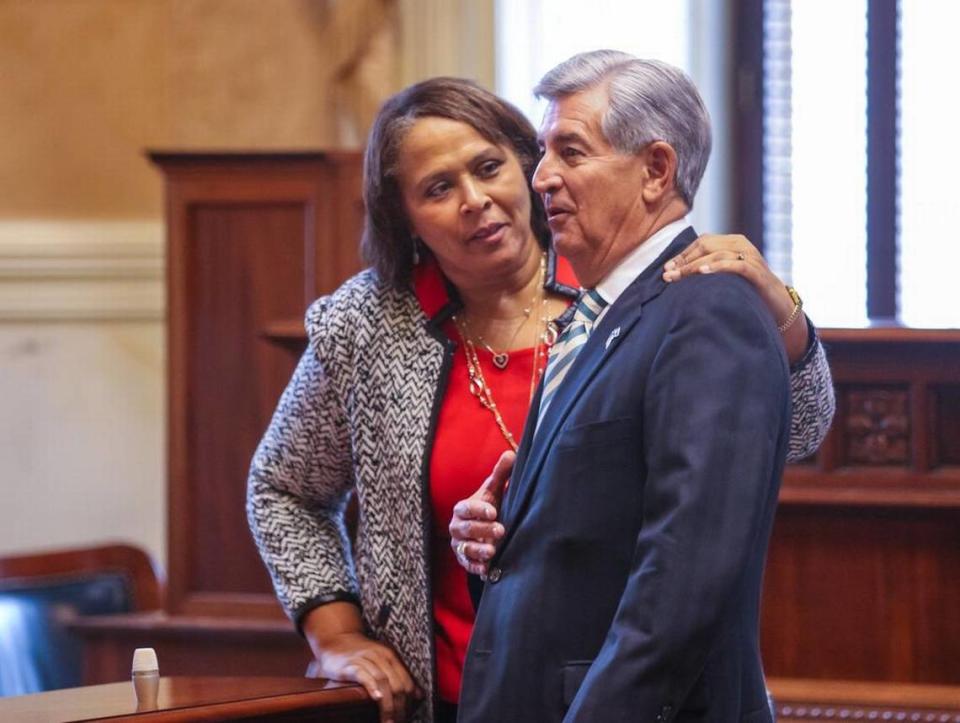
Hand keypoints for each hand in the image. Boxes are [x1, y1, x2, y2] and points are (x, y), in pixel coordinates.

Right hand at [304, 605, 419, 722]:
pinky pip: (364, 675)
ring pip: (383, 682)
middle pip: (397, 684)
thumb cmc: (359, 655)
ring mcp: (365, 659)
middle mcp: (380, 656)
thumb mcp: (382, 661)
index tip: (407, 716)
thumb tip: (419, 695)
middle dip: (400, 707)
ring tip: (388, 720)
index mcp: (391, 657)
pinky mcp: (350, 665)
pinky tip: (376, 698)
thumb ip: (398, 676)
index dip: (410, 702)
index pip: (407, 682)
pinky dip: (372, 687)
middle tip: (399, 722)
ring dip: (388, 705)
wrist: (336, 640)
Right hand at [449, 450, 513, 576]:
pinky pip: (467, 565)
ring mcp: (459, 544)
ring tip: (493, 550)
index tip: (493, 511)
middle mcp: (457, 526)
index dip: (478, 510)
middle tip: (501, 529)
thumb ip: (500, 474)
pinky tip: (487, 569)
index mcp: (463, 508)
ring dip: (478, 550)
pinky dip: (477, 567)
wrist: (482, 529)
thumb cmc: (488, 506)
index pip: (466, 508)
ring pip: (465, 548)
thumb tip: (511, 453)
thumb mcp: (493, 491)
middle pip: (465, 528)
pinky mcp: (464, 560)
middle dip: (482, 529)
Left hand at [662, 233, 808, 362]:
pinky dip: (718, 267)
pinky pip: (736, 265)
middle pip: (706, 246)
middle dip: (684, 261)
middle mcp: (741, 245)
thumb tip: (676, 274)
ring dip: (694, 266)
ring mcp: (750, 257)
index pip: (701, 243)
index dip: (682, 254)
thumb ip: (708, 270)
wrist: (778, 305)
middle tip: (667, 275)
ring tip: (678, 276)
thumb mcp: (725, 277)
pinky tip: (703, 273)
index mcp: (732, 242)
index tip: (665, 269)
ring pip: (717, 254)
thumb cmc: (747, 291)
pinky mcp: (757, 272)